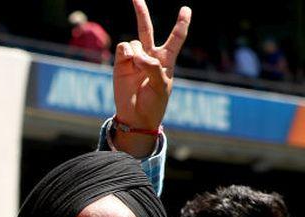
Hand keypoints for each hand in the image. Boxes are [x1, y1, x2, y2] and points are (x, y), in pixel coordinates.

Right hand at [112, 0, 190, 134]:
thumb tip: (136, 55)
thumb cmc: (154, 103)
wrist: (135, 118)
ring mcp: (133, 60)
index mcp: (166, 60)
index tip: (185, 9)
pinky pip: (123, 48)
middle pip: (146, 29)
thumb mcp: (162, 85)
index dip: (181, 23)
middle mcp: (149, 56)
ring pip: (134, 42)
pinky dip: (126, 53)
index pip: (176, 37)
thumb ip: (152, 66)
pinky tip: (129, 62)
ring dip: (137, 53)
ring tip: (137, 68)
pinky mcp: (119, 65)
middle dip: (141, 13)